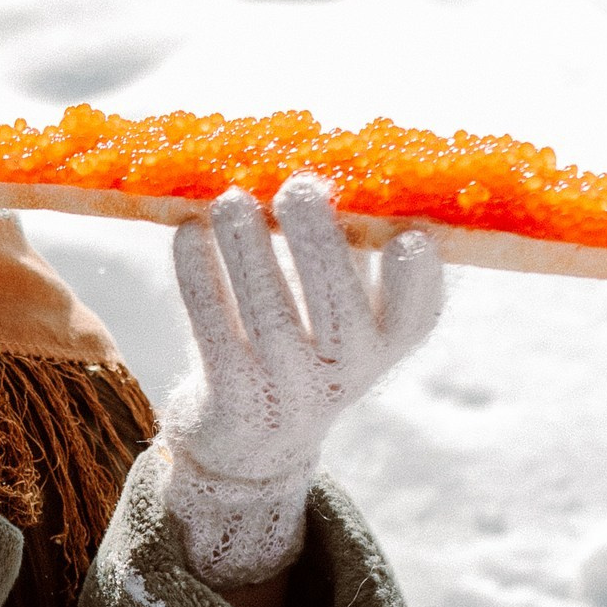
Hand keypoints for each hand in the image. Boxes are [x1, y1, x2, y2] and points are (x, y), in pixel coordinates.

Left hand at [161, 174, 441, 591]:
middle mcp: (343, 375)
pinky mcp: (230, 396)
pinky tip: (189, 233)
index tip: (408, 236)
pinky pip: (212, 327)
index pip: (415, 318)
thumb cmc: (303, 348)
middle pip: (338, 310)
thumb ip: (344, 254)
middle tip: (298, 186)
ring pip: (268, 313)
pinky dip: (199, 275)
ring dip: (248, 248)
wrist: (252, 443)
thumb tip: (330, 163)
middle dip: (318, 243)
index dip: (417, 281)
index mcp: (382, 347)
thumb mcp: (339, 316)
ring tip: (232, 199)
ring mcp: (286, 390)